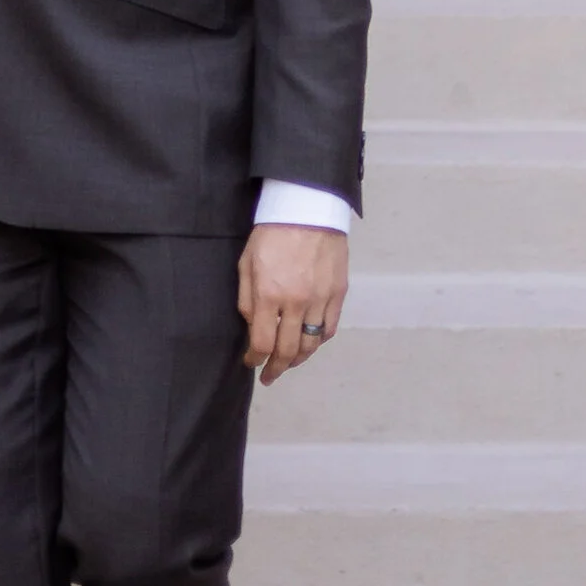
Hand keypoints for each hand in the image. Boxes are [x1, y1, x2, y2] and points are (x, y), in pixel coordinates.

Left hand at [239, 224, 348, 384]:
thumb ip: (247, 299)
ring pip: (311, 345)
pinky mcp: (338, 294)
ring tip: (288, 364)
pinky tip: (309, 344)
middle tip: (269, 376)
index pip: (262, 343)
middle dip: (276, 369)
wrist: (307, 208)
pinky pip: (329, 329)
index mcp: (269, 294)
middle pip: (288, 351)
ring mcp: (320, 300)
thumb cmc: (272, 233)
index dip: (255, 360)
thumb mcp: (247, 263)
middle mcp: (297, 302)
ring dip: (298, 359)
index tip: (251, 363)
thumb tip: (253, 327)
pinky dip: (319, 342)